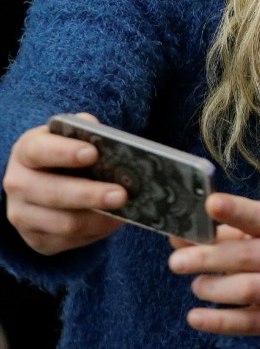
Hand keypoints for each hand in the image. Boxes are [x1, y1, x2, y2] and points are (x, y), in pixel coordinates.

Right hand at [2, 116, 126, 254]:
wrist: (47, 181)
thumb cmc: (68, 153)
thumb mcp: (73, 137)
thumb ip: (88, 132)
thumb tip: (112, 143)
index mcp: (26, 151)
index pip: (40, 151)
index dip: (65, 153)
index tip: (93, 153)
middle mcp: (18, 184)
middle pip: (54, 194)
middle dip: (90, 195)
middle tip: (121, 194)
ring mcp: (22, 215)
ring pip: (65, 224)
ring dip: (99, 219)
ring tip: (125, 211)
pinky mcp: (36, 240)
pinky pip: (70, 241)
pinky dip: (97, 232)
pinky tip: (115, 221)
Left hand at [167, 192, 259, 337]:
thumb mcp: (251, 236)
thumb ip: (216, 235)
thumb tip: (178, 235)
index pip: (259, 216)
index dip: (235, 210)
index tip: (210, 204)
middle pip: (247, 255)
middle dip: (207, 258)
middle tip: (176, 262)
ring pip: (247, 288)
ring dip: (212, 288)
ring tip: (198, 286)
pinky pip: (246, 322)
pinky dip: (216, 320)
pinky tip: (194, 317)